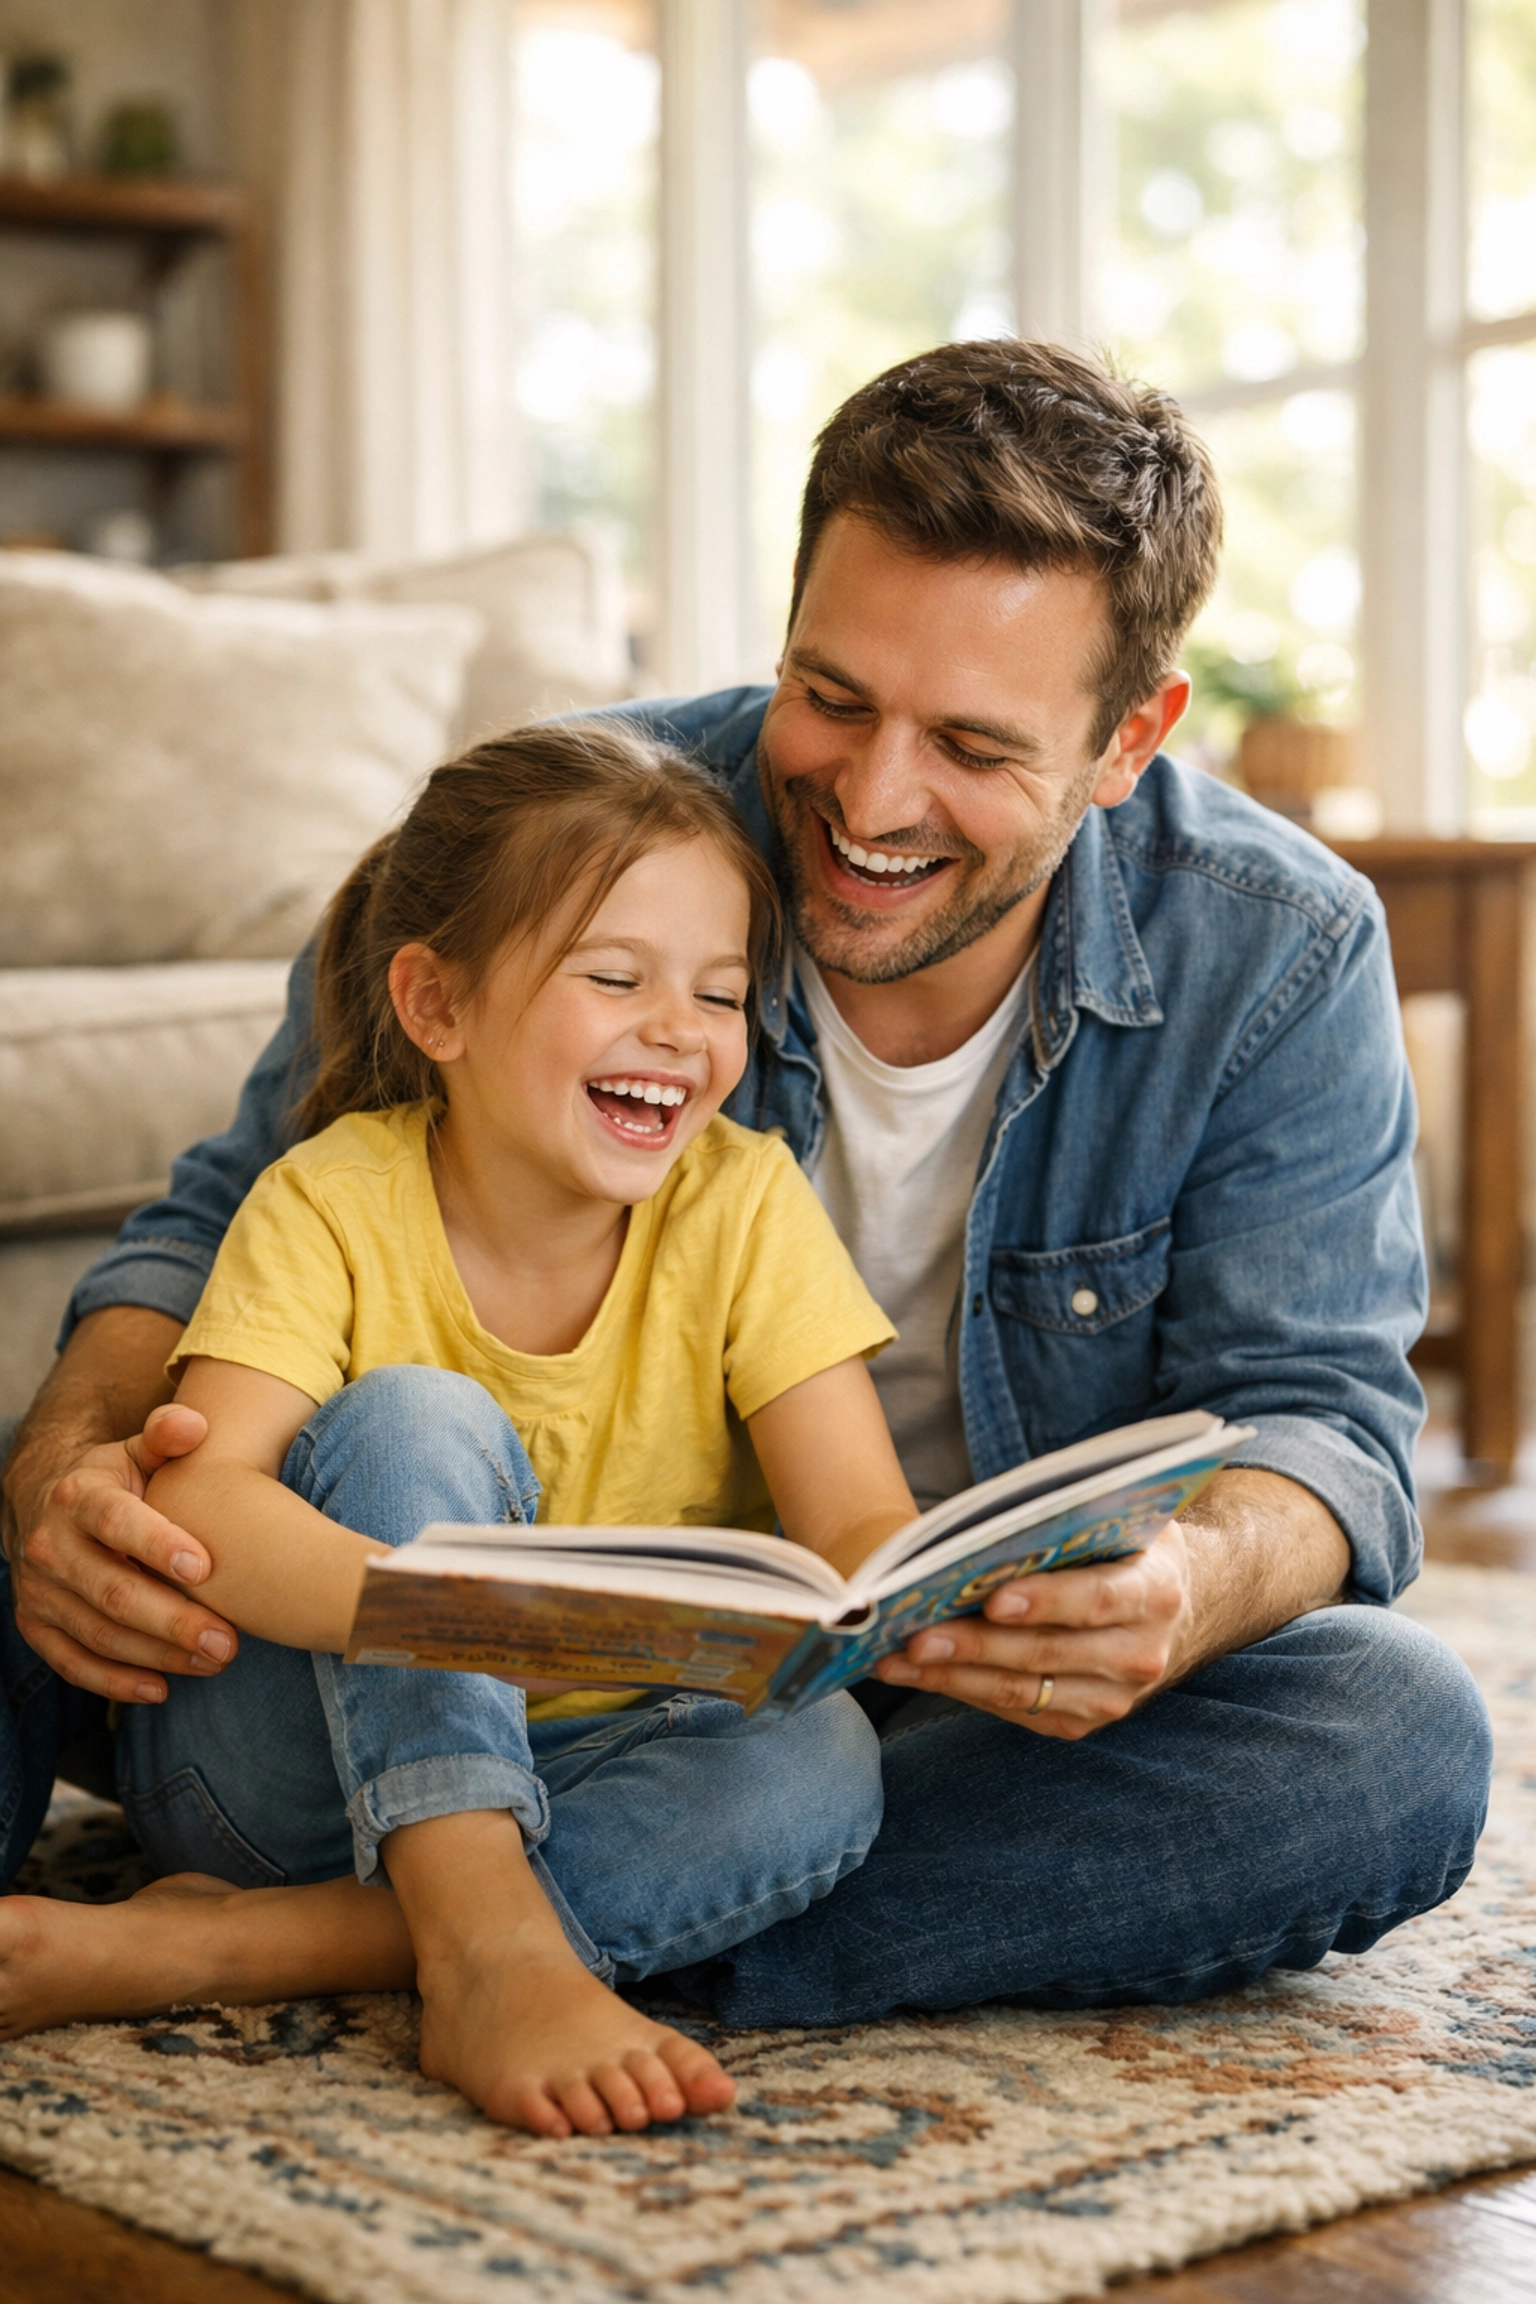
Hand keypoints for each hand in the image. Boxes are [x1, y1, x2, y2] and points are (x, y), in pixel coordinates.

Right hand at [10, 1403, 239, 1704]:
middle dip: (172, 1620)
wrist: (48, 1505)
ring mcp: (39, 1592)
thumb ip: (167, 1437)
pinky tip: (162, 1690)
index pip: (116, 1522)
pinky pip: (73, 1664)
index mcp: (77, 1498)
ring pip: (99, 1634)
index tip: (206, 1567)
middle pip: (112, 1591)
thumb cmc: (117, 1480)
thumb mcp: (137, 1452)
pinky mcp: (36, 1627)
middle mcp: (49, 1546)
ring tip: (215, 1660)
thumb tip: (194, 1425)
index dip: (158, 1544)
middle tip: (228, 1640)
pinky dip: (116, 1682)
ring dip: (158, 1655)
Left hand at [872, 1520, 1190, 1737]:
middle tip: (915, 1636)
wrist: (1174, 1607)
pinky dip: (962, 1691)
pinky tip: (916, 1674)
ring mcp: (1113, 1698)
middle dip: (974, 1645)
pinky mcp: (1083, 1721)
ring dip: (953, 1677)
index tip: (991, 1599)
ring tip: (896, 1659)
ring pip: (1022, 1691)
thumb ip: (1073, 1518)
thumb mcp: (1118, 1518)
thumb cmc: (1125, 1546)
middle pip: (1046, 1653)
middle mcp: (1140, 1654)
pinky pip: (1016, 1711)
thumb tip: (993, 1523)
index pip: (1096, 1599)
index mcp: (1154, 1591)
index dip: (1045, 1601)